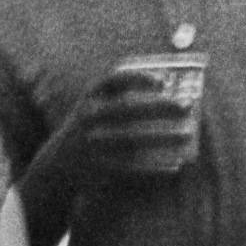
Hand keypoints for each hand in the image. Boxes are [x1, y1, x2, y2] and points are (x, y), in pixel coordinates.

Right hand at [58, 71, 198, 183]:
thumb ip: (124, 96)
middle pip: (128, 110)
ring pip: (132, 140)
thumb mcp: (97, 106)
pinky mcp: (96, 167)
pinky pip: (130, 167)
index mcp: (89, 97)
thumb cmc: (91, 128)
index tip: (165, 81)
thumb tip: (171, 90)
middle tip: (187, 106)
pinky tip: (174, 164)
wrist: (58, 163)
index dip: (140, 78)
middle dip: (159, 107)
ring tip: (187, 135)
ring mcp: (90, 143)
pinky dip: (153, 167)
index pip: (113, 80)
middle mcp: (88, 117)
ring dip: (163, 137)